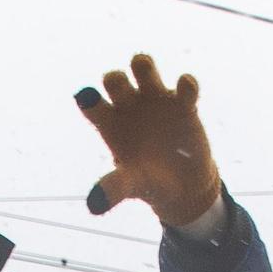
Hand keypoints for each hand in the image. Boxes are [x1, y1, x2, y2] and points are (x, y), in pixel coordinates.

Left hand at [74, 53, 220, 224]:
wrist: (184, 186)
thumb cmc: (149, 182)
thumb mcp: (131, 186)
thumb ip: (113, 189)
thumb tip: (94, 205)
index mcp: (110, 123)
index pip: (91, 104)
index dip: (88, 99)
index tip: (86, 97)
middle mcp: (129, 107)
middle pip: (115, 80)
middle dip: (116, 80)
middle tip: (120, 87)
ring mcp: (156, 101)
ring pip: (144, 70)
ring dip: (143, 65)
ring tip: (141, 66)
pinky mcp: (184, 105)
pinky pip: (185, 87)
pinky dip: (186, 84)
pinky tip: (186, 89)